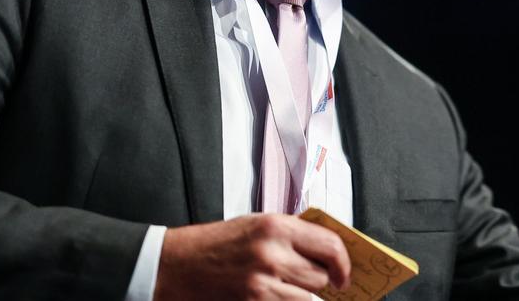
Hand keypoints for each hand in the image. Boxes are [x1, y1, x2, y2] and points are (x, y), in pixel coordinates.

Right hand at [155, 213, 350, 299]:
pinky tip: (275, 297)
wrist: (174, 265)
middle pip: (321, 277)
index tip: (343, 274)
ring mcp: (261, 283)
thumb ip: (292, 235)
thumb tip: (327, 250)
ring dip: (303, 297)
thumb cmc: (214, 244)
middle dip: (322, 282)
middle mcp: (271, 254)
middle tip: (316, 283)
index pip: (331, 246)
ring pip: (307, 299)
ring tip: (287, 289)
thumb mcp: (256, 225)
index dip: (344, 263)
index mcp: (276, 227)